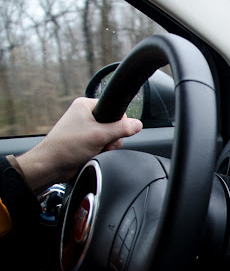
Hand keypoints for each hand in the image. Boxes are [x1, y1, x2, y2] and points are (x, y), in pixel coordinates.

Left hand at [16, 97, 142, 193]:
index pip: (115, 108)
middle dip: (112, 138)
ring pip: (110, 136)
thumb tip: (138, 124)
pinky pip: (103, 144)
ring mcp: (85, 128)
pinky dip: (102, 150)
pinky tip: (94, 154)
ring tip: (96, 150)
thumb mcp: (99, 135)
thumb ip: (121, 129)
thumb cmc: (66, 147)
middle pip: (114, 124)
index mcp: (86, 105)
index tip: (113, 132)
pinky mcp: (86, 141)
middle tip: (102, 143)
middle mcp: (85, 115)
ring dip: (107, 146)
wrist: (52, 165)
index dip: (119, 122)